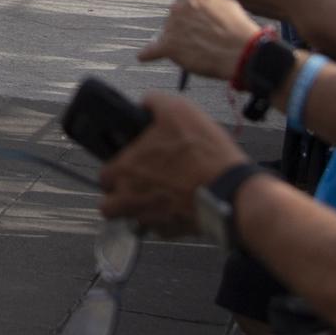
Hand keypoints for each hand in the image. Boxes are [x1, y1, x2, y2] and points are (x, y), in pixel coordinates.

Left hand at [98, 88, 248, 234]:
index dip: (115, 169)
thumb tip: (146, 103)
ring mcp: (149, 219)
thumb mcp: (178, 110)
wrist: (231, 191)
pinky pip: (160, 227)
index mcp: (125, 171)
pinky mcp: (171, 232)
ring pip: (133, 219)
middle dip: (121, 195)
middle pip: (111, 205)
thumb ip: (154, 102)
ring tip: (160, 194)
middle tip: (142, 181)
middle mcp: (130, 199)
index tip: (130, 163)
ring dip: (141, 208)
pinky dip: (167, 219)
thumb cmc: (202, 152)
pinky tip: (181, 203)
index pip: (104, 176)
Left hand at [136, 0, 266, 81]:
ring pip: (168, 35)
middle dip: (183, 30)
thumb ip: (210, 1)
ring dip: (176, 44)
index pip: (184, 3)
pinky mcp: (169, 45)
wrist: (241, 50)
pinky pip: (152, 50)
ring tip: (196, 53)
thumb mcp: (228, 4)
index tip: (195, 25)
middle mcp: (180, 7)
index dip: (190, 17)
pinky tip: (143, 56)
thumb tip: (203, 1)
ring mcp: (173, 26)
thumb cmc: (239, 30)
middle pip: (174, 20)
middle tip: (200, 42)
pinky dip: (148, 54)